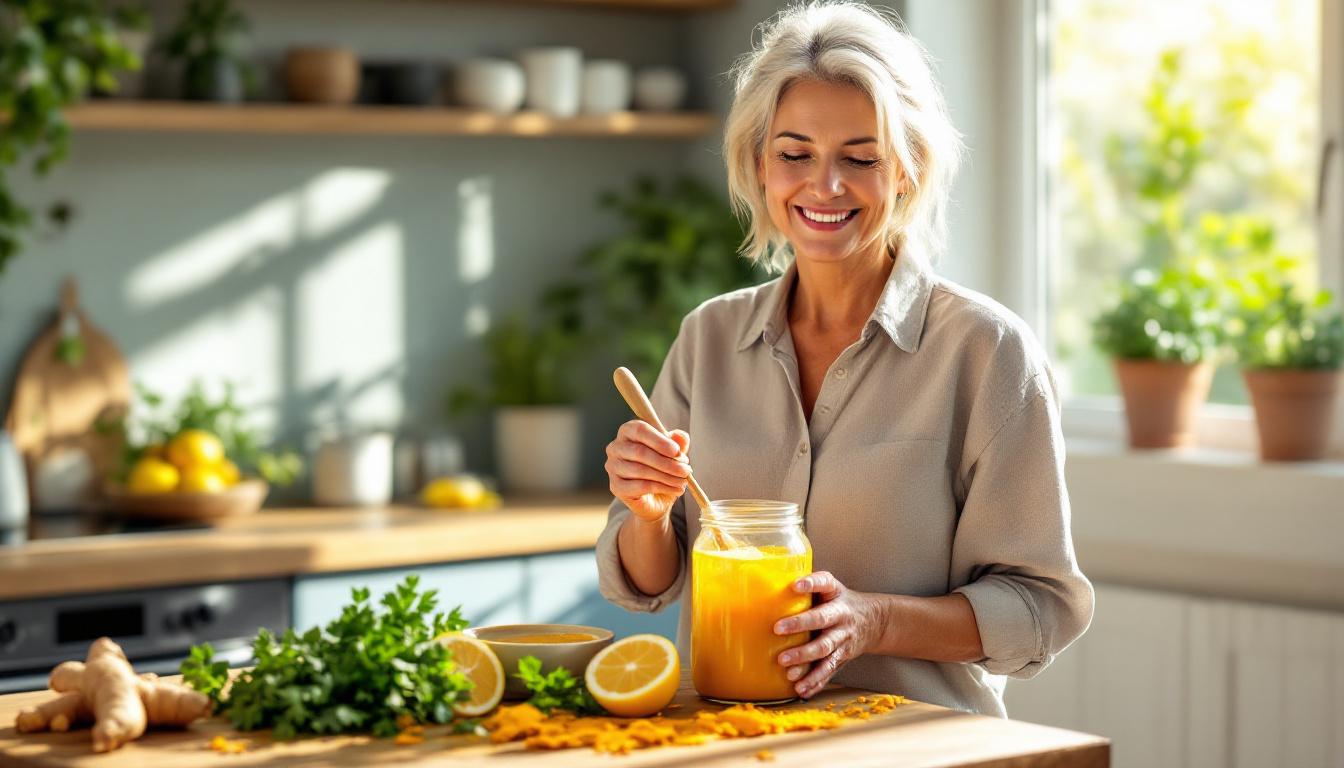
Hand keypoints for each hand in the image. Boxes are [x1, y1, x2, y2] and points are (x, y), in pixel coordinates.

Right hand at [604, 420, 690, 522]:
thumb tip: (680, 436)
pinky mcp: (616, 486)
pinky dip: (662, 487)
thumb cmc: (662, 469)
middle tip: (686, 470)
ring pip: (641, 470)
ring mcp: (613, 467)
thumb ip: (677, 442)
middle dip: (667, 462)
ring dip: (667, 476)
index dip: (659, 440)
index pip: (640, 430)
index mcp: (628, 432)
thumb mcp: (673, 454)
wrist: (655, 498)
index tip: (677, 451)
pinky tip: (676, 489)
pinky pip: (641, 486)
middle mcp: (615, 447)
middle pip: (640, 452)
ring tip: (684, 481)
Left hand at [773, 571, 885, 698]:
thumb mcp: (831, 588)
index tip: (795, 585)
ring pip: (825, 651)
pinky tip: (801, 690)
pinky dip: (815, 682)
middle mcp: (841, 617)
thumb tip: (770, 582)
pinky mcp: (842, 658)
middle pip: (821, 620)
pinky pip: (828, 671)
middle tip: (777, 629)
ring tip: (787, 671)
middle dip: (800, 625)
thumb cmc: (840, 602)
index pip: (824, 583)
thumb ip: (808, 587)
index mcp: (836, 595)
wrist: (875, 622)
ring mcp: (843, 639)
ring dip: (805, 660)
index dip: (811, 584)